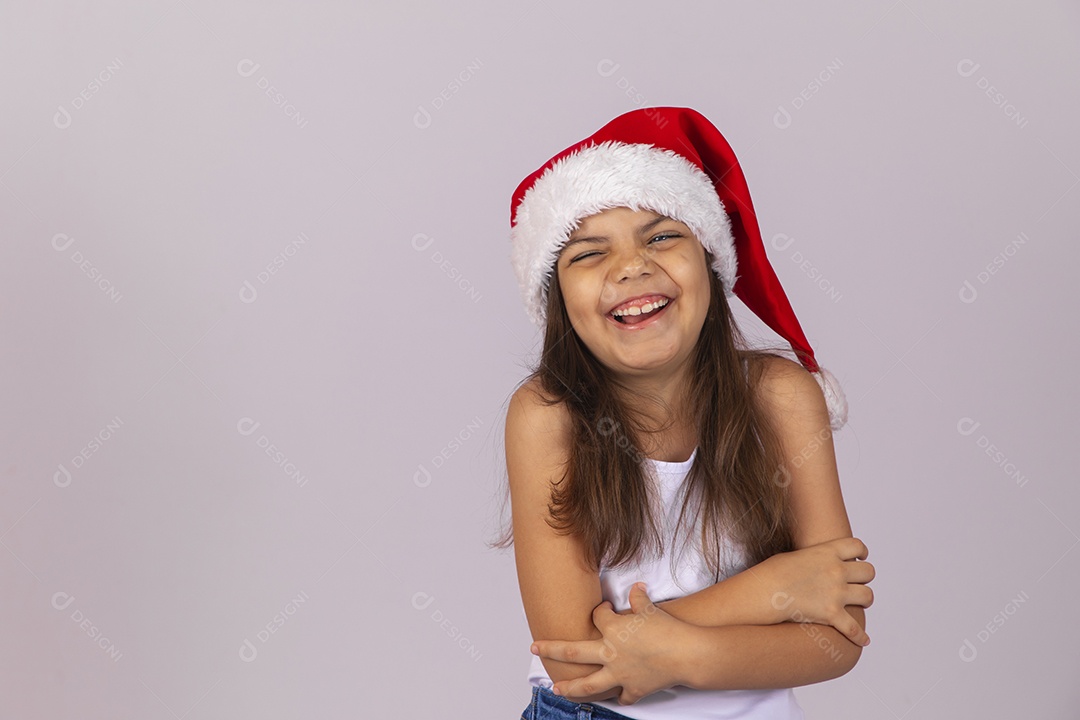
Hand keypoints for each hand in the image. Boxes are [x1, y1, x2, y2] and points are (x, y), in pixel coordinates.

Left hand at [530, 583, 692, 705]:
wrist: (685, 654)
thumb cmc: (668, 629)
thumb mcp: (650, 609)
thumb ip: (639, 598)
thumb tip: (637, 587)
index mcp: (613, 630)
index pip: (596, 618)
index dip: (597, 611)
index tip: (600, 609)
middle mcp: (610, 653)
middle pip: (574, 651)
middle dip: (552, 648)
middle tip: (535, 647)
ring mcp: (620, 674)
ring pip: (588, 684)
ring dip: (570, 687)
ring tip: (556, 688)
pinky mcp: (633, 689)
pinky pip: (622, 696)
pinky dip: (619, 696)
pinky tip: (616, 696)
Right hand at [755, 537, 874, 645]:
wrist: (765, 590)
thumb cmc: (773, 572)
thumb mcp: (796, 555)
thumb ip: (814, 558)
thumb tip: (817, 565)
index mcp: (827, 551)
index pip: (857, 546)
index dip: (863, 551)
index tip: (862, 557)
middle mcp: (837, 570)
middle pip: (868, 571)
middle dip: (865, 577)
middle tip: (858, 582)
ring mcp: (836, 592)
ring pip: (868, 596)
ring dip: (865, 600)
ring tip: (860, 603)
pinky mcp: (832, 614)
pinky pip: (854, 628)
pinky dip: (860, 636)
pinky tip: (864, 640)